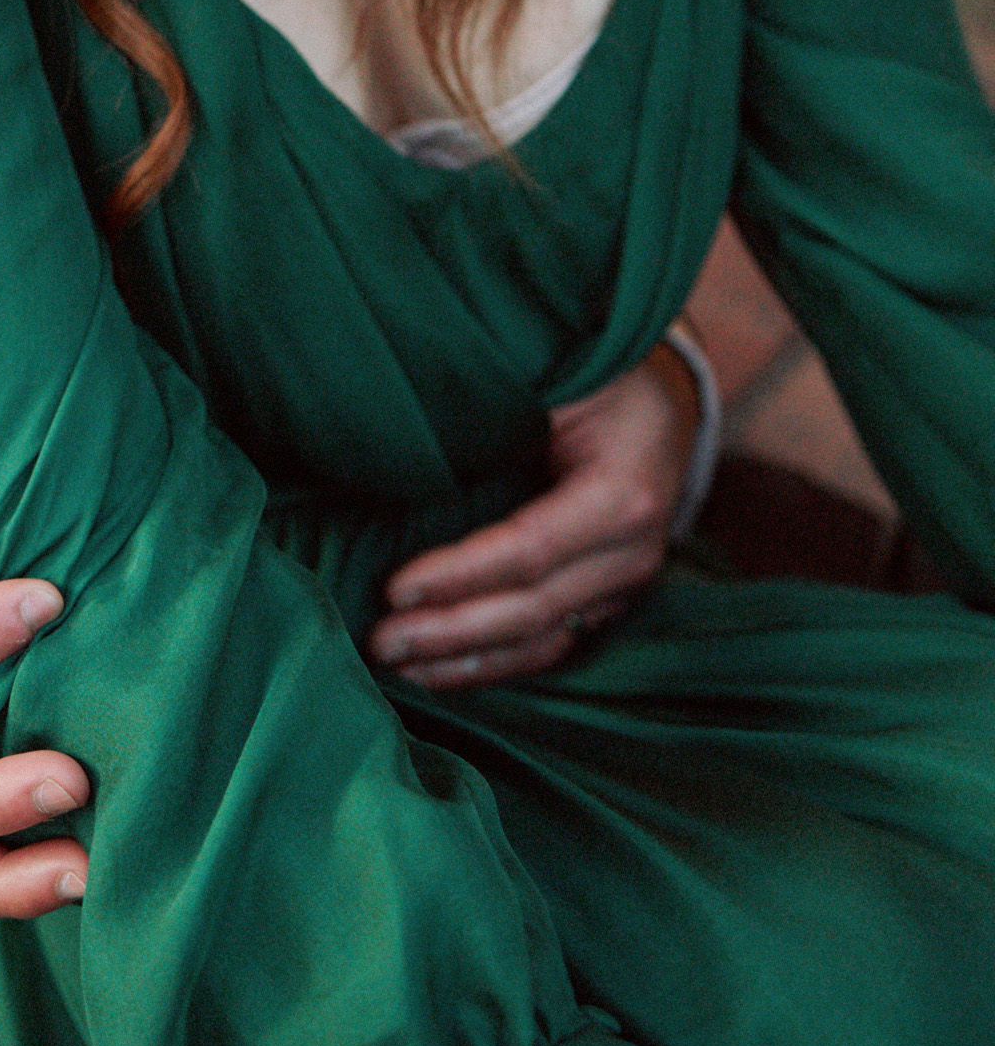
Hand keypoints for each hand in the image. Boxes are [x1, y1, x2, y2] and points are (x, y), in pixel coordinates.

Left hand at [366, 342, 698, 691]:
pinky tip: (440, 671)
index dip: (460, 575)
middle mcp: (633, 552)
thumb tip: (404, 447)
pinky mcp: (607, 601)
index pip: (530, 550)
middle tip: (379, 642)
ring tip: (399, 667)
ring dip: (465, 662)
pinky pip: (549, 645)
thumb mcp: (559, 378)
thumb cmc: (597, 374)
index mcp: (623, 492)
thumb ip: (497, 416)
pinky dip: (492, 663)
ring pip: (541, 642)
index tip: (392, 587)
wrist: (666, 394)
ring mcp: (625, 585)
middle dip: (450, 631)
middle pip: (533, 609)